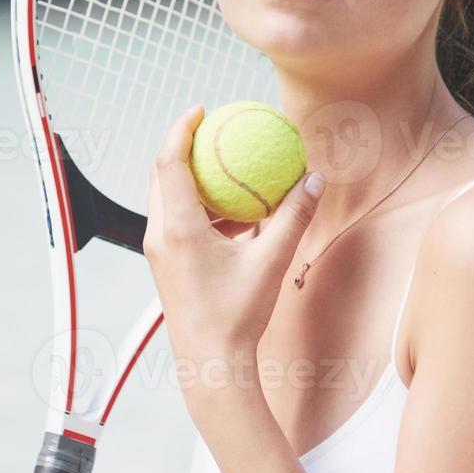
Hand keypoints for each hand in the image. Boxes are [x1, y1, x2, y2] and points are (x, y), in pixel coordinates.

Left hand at [143, 105, 323, 389]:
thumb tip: (314, 179)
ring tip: (223, 167)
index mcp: (179, 227)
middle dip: (182, 146)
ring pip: (166, 198)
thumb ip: (293, 216)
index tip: (201, 110)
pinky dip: (197, 207)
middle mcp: (161, 235)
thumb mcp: (271, 261)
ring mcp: (159, 250)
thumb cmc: (237, 314)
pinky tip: (230, 213)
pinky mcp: (167, 264)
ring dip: (191, 178)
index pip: (170, 162)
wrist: (210, 362)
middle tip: (211, 130)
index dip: (181, 129)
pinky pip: (176, 221)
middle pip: (161, 175)